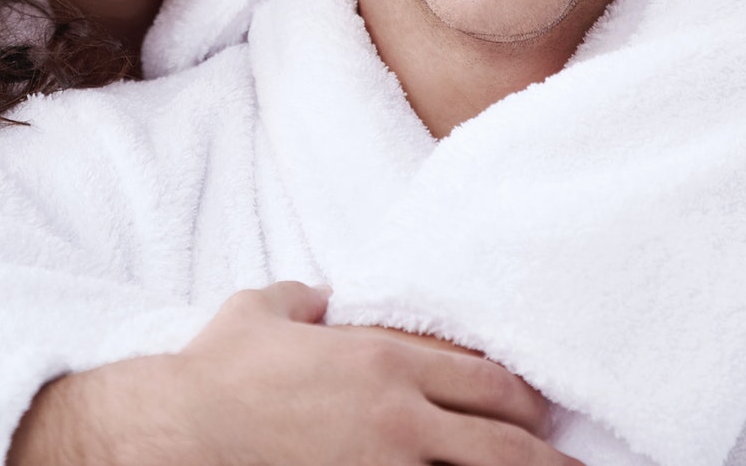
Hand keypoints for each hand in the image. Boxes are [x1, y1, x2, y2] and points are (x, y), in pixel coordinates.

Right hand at [7, 282, 579, 465]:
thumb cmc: (216, 374)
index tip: (537, 408)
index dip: (520, 397)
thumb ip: (301, 299)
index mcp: (383, 360)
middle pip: (502, 437)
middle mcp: (400, 416)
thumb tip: (318, 297)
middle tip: (564, 459)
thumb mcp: (259, 312)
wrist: (180, 433)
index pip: (484, 378)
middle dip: (540, 450)